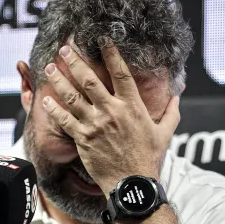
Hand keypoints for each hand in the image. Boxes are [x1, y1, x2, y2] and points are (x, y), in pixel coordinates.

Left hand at [42, 39, 179, 194]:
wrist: (132, 183)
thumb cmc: (149, 158)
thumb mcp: (165, 133)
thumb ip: (171, 112)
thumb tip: (178, 97)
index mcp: (132, 107)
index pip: (120, 73)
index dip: (111, 54)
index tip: (102, 39)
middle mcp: (112, 112)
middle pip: (89, 80)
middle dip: (74, 62)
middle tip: (64, 49)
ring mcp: (95, 125)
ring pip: (72, 97)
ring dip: (59, 80)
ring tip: (50, 68)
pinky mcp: (83, 139)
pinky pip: (65, 120)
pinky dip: (54, 109)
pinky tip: (46, 100)